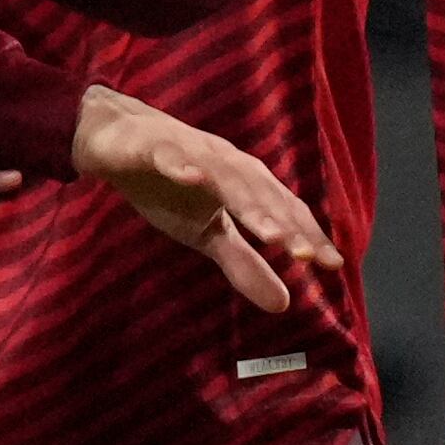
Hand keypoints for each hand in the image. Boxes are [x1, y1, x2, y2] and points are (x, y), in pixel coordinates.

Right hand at [67, 85, 342, 312]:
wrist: (111, 139)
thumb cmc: (166, 186)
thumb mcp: (204, 233)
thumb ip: (243, 263)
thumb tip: (284, 304)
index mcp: (243, 183)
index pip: (281, 210)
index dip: (306, 235)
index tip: (333, 265)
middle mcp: (226, 163)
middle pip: (260, 193)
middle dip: (283, 223)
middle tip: (305, 255)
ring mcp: (190, 152)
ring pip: (224, 177)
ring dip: (248, 201)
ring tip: (269, 234)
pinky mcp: (151, 146)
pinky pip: (168, 156)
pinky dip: (181, 165)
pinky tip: (193, 178)